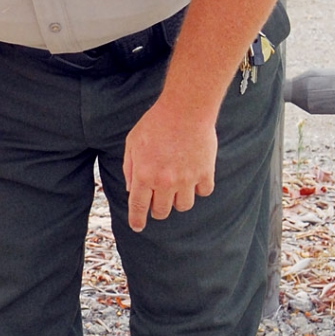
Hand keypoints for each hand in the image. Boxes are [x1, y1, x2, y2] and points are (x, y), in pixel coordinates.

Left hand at [123, 99, 216, 231]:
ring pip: (183, 206)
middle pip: (161, 211)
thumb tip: (130, 188)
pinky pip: (203, 192)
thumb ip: (129, 167)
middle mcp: (164, 182)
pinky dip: (199, 189)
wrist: (185, 109)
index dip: (137, 220)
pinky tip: (195, 179)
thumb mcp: (132, 142)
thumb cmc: (156, 122)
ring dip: (178, 201)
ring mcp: (186, 179)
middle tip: (158, 201)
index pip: (138, 207)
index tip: (138, 226)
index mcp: (144, 175)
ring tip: (177, 188)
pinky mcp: (205, 173)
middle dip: (157, 210)